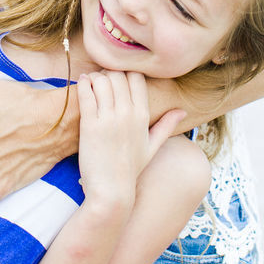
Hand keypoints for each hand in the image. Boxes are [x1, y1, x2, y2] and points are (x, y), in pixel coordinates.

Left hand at [76, 72, 184, 210]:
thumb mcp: (152, 147)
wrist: (111, 192)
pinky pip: (86, 93)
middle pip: (118, 75)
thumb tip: (182, 111)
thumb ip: (166, 126)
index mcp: (143, 115)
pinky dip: (83, 84)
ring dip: (94, 76)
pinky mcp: (90, 125)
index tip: (116, 78)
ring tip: (90, 81)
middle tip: (100, 78)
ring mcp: (109, 119)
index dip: (125, 72)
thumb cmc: (130, 170)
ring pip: (102, 80)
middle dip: (108, 72)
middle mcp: (128, 113)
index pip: (136, 77)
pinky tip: (81, 83)